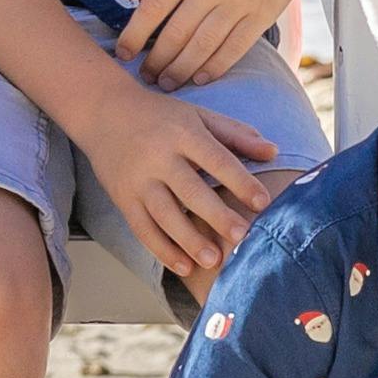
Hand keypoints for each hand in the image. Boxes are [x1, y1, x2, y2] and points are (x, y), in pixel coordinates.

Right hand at [79, 88, 286, 282]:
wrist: (102, 111)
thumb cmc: (159, 116)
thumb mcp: (198, 115)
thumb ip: (236, 134)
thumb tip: (274, 152)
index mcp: (183, 133)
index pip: (216, 159)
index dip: (240, 181)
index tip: (263, 202)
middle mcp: (159, 156)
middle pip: (190, 190)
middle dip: (217, 216)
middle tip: (242, 237)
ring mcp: (138, 179)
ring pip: (164, 214)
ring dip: (189, 240)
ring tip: (214, 261)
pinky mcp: (123, 197)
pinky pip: (142, 228)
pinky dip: (162, 249)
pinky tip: (183, 266)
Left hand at [114, 0, 334, 89]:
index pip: (153, 7)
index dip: (133, 34)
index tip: (122, 53)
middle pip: (176, 33)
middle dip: (156, 60)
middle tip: (145, 77)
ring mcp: (238, 3)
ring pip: (203, 45)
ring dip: (181, 70)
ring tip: (167, 83)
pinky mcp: (262, 15)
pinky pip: (235, 48)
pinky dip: (215, 67)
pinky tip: (200, 78)